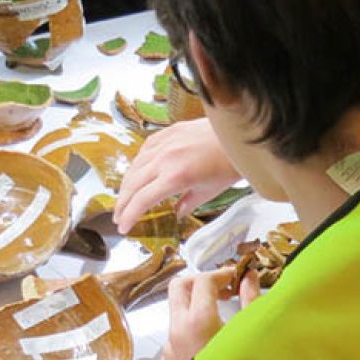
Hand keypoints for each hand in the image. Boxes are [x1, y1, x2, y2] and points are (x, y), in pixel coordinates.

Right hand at [114, 119, 241, 232]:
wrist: (241, 136)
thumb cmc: (230, 164)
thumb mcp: (210, 191)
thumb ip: (188, 204)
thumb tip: (177, 212)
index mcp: (175, 177)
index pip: (142, 200)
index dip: (129, 216)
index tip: (123, 227)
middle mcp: (165, 159)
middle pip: (133, 184)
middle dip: (122, 203)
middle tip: (118, 216)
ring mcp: (165, 143)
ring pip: (135, 165)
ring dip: (127, 184)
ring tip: (124, 198)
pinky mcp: (169, 132)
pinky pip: (145, 148)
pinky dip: (138, 162)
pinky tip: (137, 171)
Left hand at [160, 269, 260, 359]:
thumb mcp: (250, 333)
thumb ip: (250, 300)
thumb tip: (249, 276)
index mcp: (198, 319)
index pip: (204, 280)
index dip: (222, 274)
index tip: (237, 279)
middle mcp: (176, 329)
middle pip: (178, 286)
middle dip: (200, 281)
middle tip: (221, 287)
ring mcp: (168, 347)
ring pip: (175, 313)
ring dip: (194, 307)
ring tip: (218, 316)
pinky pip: (175, 338)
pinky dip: (190, 331)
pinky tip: (208, 345)